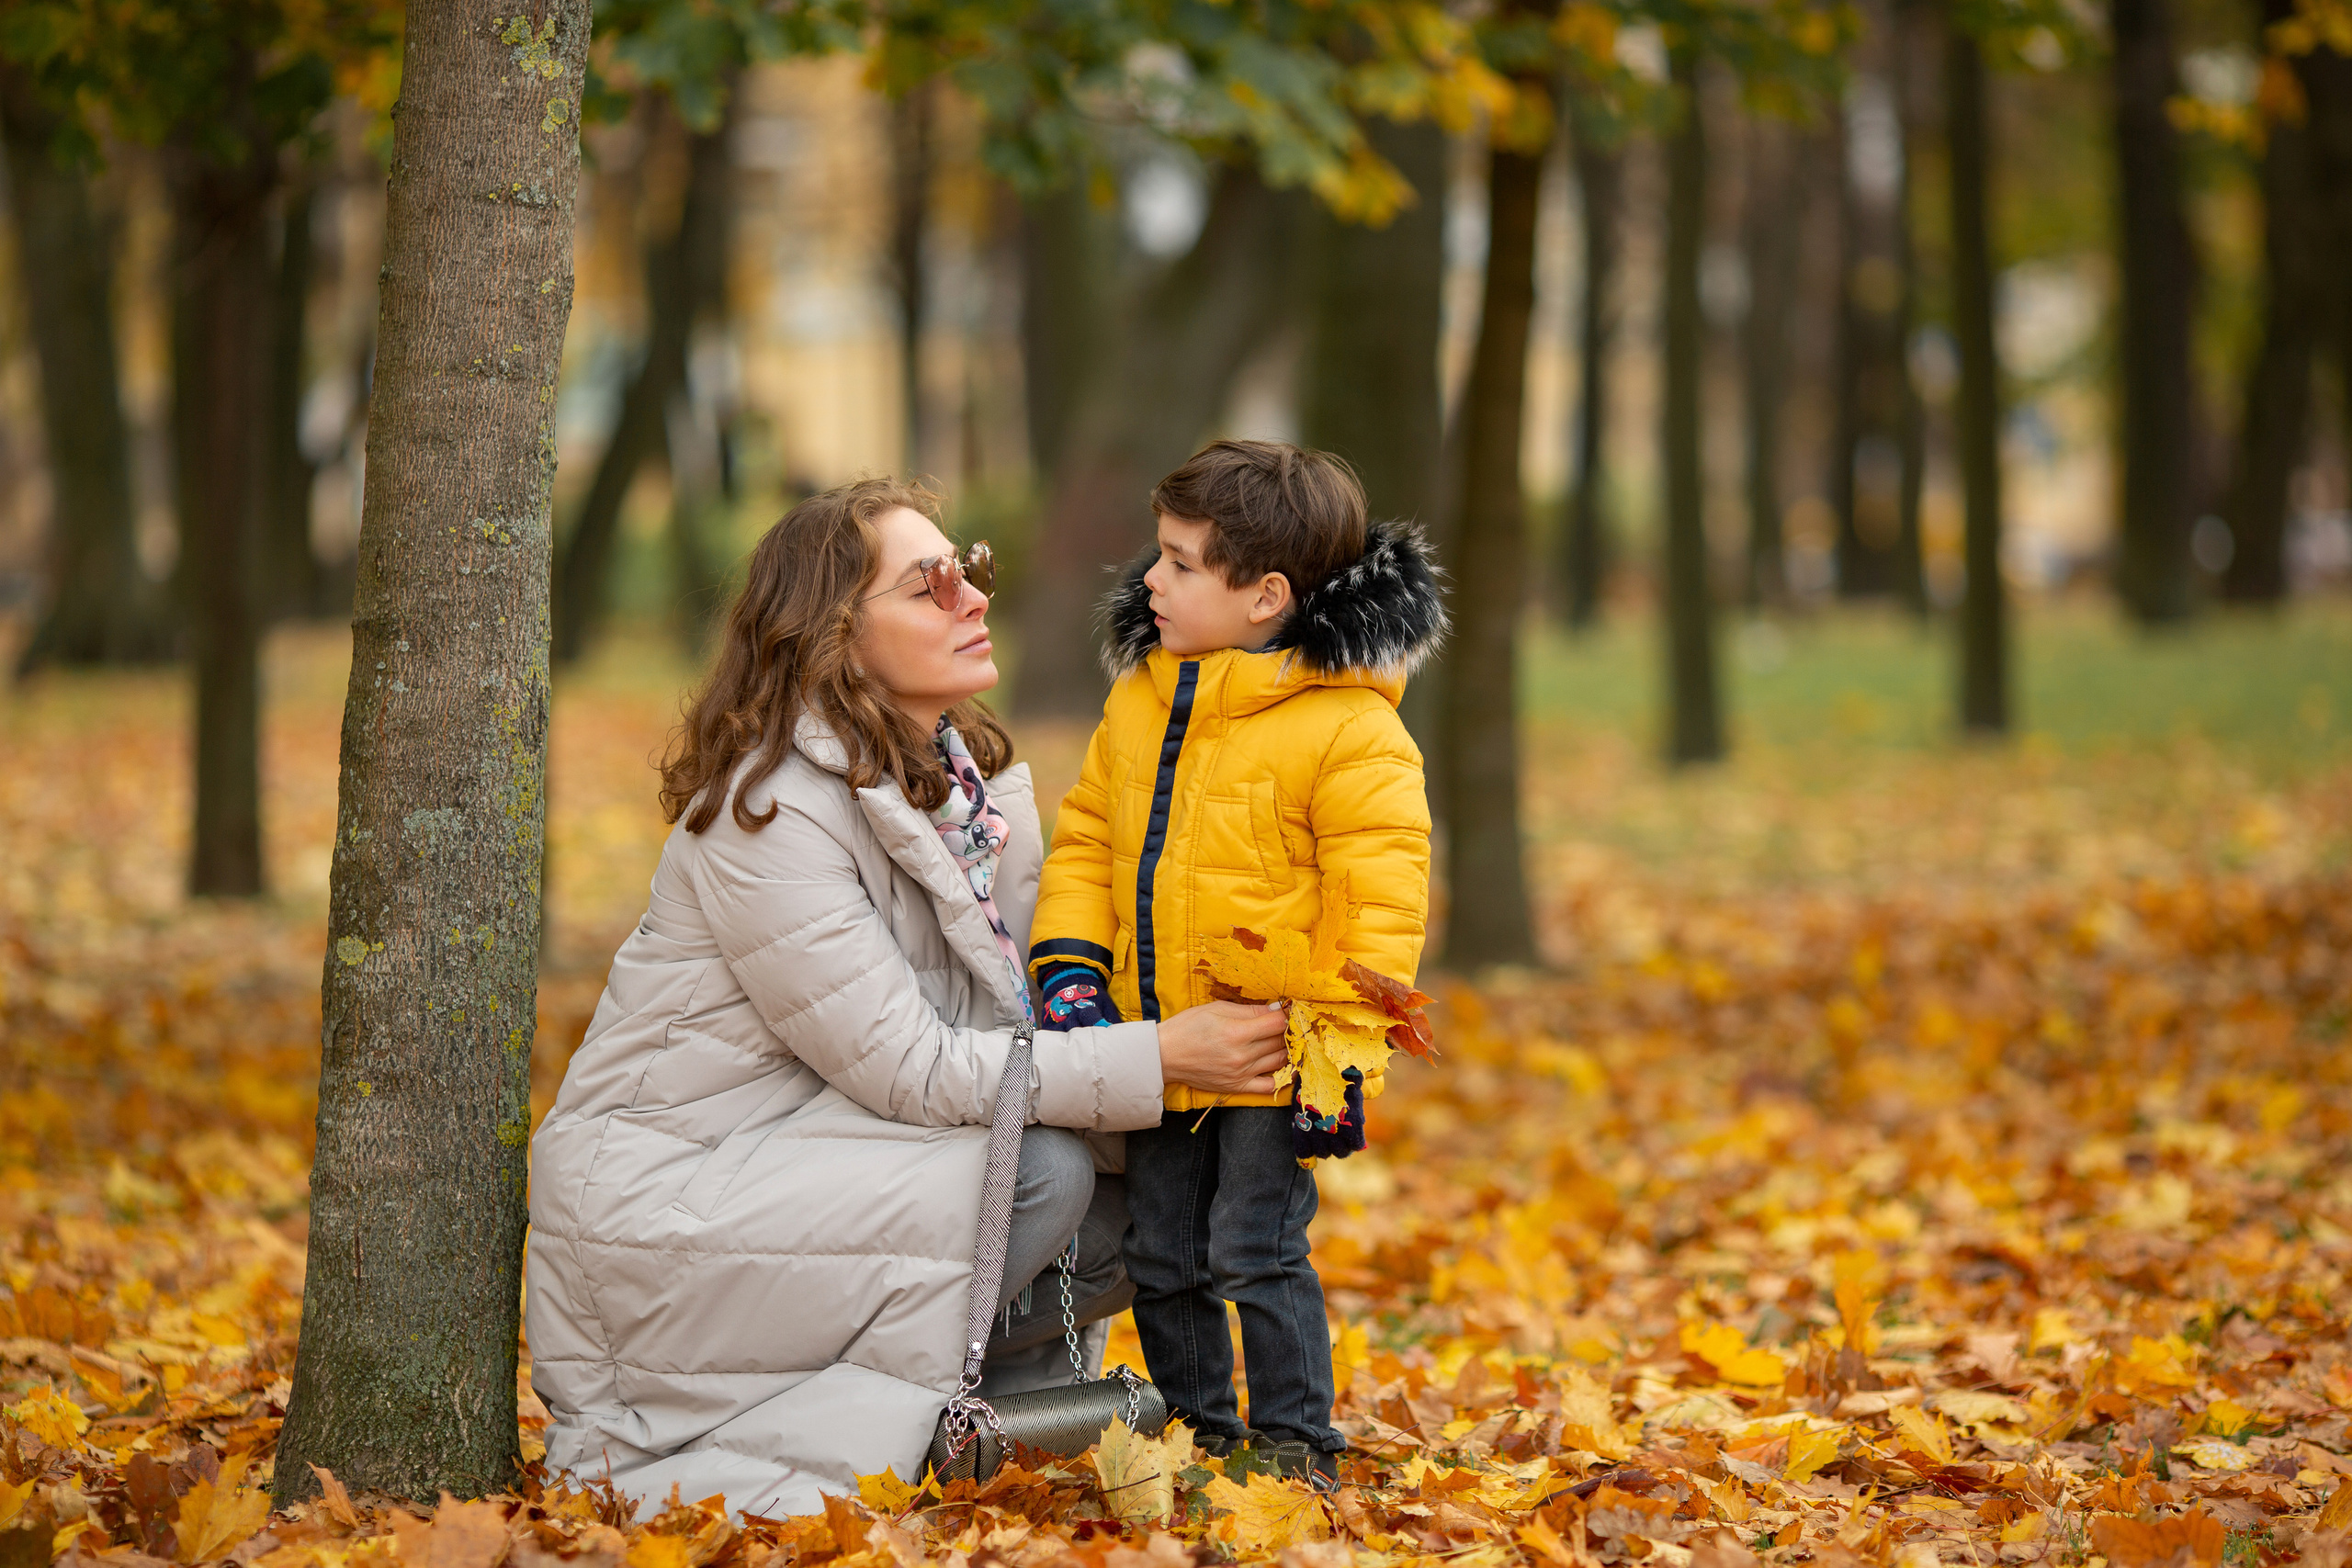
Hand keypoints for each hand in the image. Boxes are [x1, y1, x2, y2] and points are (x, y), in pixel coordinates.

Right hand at [1156, 1000, 1289, 1096]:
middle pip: (1280, 1041)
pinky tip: (1278, 1066)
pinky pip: (1269, 1086)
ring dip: (1284, 1049)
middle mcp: (1242, 1056)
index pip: (1277, 1023)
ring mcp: (1241, 1074)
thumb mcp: (1216, 1009)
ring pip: (1279, 1061)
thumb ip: (1249, 1010)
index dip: (1286, 1014)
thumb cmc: (1187, 1027)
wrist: (1165, 1055)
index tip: (1287, 1010)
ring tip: (1280, 1040)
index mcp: (1237, 1032)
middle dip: (1286, 1030)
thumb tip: (1276, 1009)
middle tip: (1285, 1023)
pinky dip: (1279, 1077)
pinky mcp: (1237, 1087)